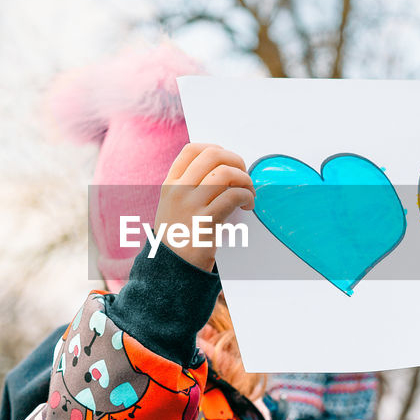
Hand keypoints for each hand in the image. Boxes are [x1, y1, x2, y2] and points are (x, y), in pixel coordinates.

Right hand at [155, 143, 254, 270]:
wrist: (170, 270)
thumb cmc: (178, 239)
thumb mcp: (173, 207)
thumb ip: (191, 189)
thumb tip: (225, 172)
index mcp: (171, 184)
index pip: (192, 149)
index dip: (216, 149)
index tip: (229, 162)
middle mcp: (178, 190)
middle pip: (212, 155)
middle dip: (236, 161)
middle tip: (244, 177)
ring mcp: (190, 205)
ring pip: (225, 173)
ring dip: (245, 180)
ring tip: (249, 194)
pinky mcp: (205, 222)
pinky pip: (233, 196)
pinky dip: (246, 196)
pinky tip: (248, 205)